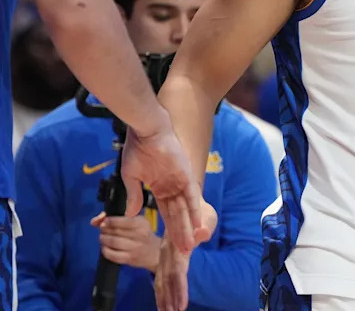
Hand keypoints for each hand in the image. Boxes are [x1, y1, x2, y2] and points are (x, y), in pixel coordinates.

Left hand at [91, 212, 161, 270]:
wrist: (154, 252)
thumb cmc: (143, 233)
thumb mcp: (136, 221)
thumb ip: (117, 218)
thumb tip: (94, 220)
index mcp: (142, 224)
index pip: (124, 221)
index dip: (110, 221)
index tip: (104, 221)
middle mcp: (139, 235)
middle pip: (116, 231)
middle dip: (104, 229)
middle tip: (102, 229)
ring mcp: (134, 248)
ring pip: (113, 242)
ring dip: (103, 239)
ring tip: (103, 237)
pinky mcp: (129, 259)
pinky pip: (112, 255)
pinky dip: (105, 250)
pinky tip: (105, 247)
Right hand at [121, 114, 204, 253]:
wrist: (145, 131)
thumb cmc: (137, 149)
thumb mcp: (131, 176)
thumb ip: (133, 195)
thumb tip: (129, 214)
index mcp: (159, 186)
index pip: (165, 212)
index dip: (168, 227)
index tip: (169, 242)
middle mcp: (172, 186)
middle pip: (177, 214)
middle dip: (179, 233)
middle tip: (183, 251)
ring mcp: (179, 181)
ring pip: (184, 209)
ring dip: (187, 227)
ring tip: (189, 245)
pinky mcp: (185, 176)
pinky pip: (191, 197)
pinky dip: (193, 211)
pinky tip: (195, 225)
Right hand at [155, 201, 216, 310]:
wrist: (188, 199)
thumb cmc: (201, 210)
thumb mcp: (207, 215)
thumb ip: (205, 226)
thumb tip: (204, 233)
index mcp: (178, 243)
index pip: (178, 269)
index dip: (179, 287)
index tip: (181, 304)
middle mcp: (169, 250)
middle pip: (168, 277)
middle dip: (170, 297)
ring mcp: (165, 253)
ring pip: (161, 278)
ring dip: (164, 296)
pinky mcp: (165, 255)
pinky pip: (161, 275)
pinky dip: (161, 289)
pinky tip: (163, 301)